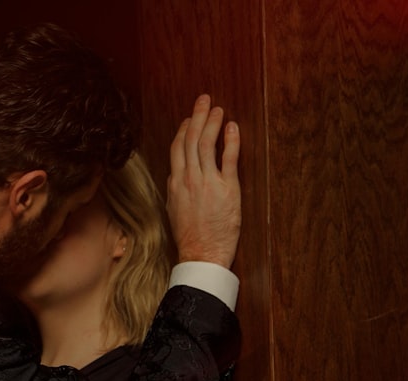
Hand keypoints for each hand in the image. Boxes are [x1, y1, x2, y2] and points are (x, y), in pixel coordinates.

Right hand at [166, 94, 241, 267]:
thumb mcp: (174, 210)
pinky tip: (233, 127)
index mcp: (175, 183)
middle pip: (191, 139)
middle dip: (197, 116)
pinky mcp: (227, 188)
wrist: (201, 254)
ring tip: (218, 109)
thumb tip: (176, 176)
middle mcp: (189, 178)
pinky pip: (228, 158)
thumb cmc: (189, 237)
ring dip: (213, 122)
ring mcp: (207, 182)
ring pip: (207, 143)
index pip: (178, 148)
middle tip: (204, 100)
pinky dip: (231, 140)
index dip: (184, 130)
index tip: (190, 118)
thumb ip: (176, 190)